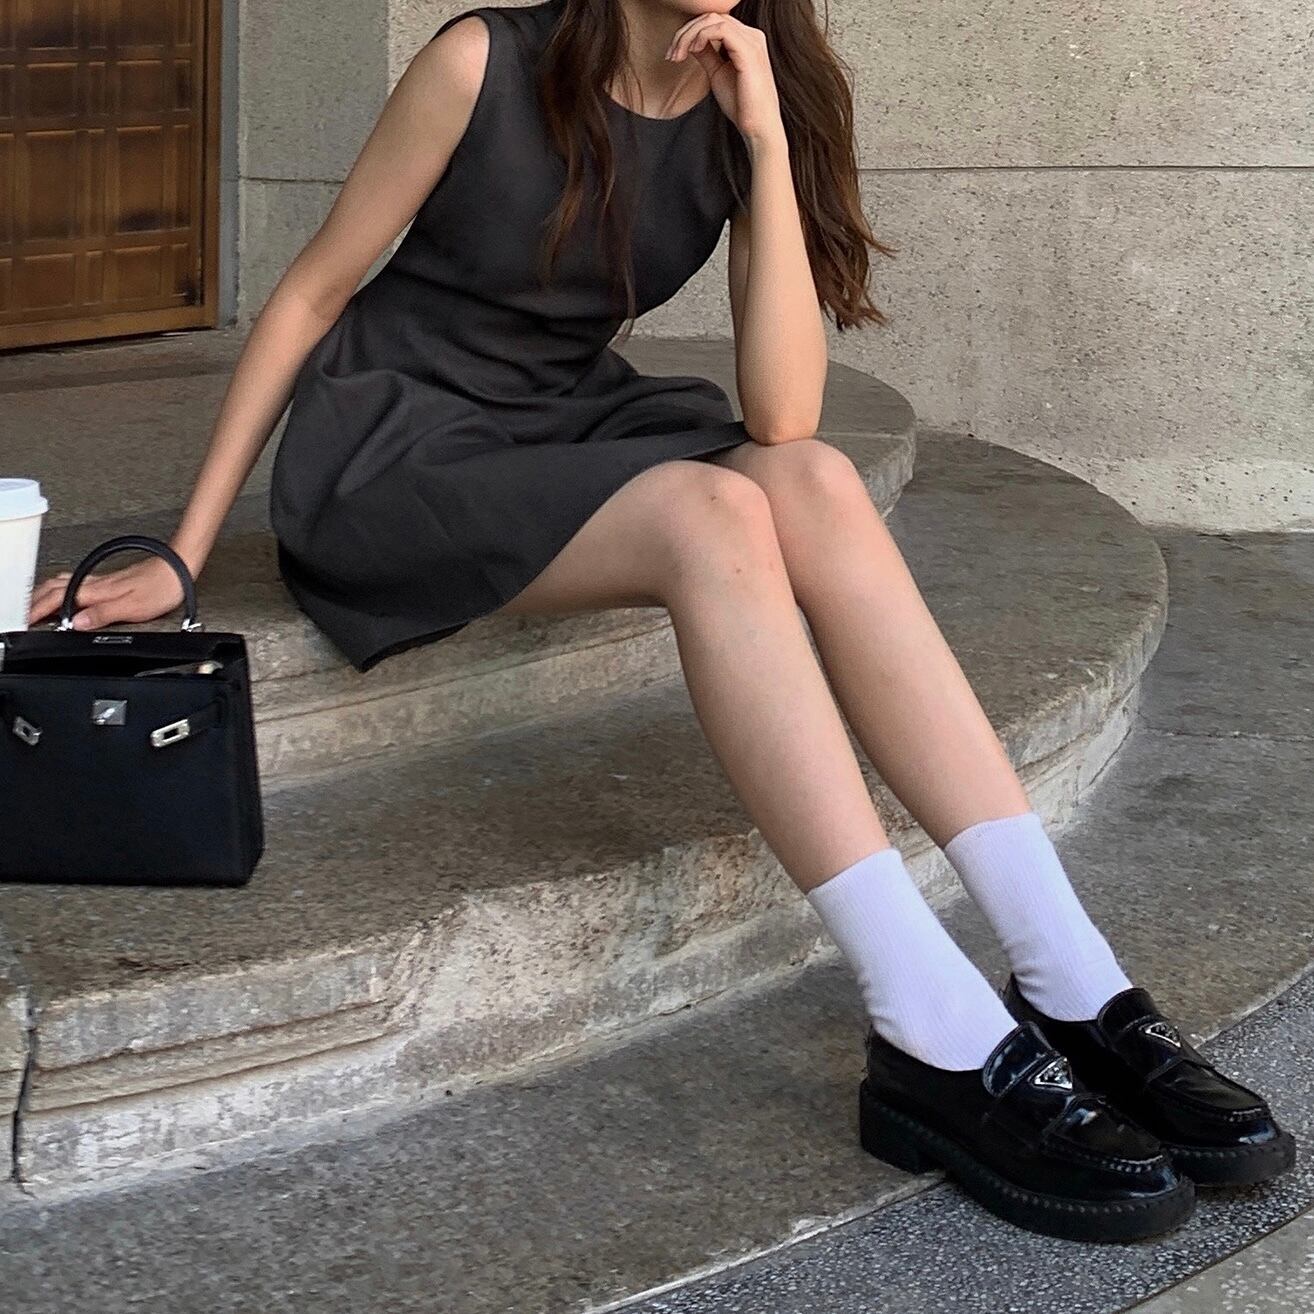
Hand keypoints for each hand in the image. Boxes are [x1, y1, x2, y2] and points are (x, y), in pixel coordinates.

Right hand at [27, 555, 186, 630]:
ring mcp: (104, 580)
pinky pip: (78, 581)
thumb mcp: (133, 607)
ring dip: (46, 592)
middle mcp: (98, 582)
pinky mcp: (113, 580)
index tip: (28, 620)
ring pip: (65, 582)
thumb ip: (103, 614)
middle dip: (36, 600)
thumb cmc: (163, 586)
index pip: (58, 598)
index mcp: (98, 590)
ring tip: (38, 604)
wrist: (179, 566)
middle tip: (26, 614)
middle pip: (55, 587)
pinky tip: (67, 592)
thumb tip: (77, 623)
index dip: (40, 610)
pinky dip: (62, 588)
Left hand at [666, 14, 784, 147]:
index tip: (674, 54)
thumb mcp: (717, 73)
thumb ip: (707, 54)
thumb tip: (690, 42)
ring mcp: (752, 41)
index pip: (713, 21)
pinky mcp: (748, 51)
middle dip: (685, 32)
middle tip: (671, 54)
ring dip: (688, 35)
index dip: (689, 32)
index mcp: (746, 39)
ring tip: (678, 55)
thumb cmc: (741, 105)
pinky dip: (701, 36)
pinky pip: (720, 29)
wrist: (758, 127)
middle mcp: (752, 35)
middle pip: (711, 16)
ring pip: (713, 19)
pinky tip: (692, 51)